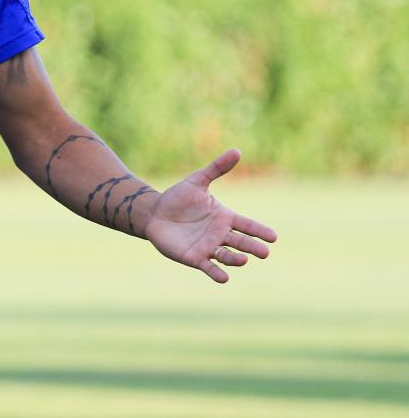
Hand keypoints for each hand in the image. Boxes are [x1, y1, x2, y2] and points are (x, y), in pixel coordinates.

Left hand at [144, 149, 277, 282]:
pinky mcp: (194, 258)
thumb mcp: (197, 181)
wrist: (155, 213)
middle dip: (253, 247)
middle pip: (241, 243)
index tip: (274, 237)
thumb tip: (237, 151)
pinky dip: (217, 273)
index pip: (247, 225)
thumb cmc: (178, 197)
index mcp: (224, 217)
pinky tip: (224, 278)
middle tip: (264, 253)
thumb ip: (217, 168)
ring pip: (227, 256)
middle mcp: (220, 234)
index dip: (259, 231)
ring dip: (236, 260)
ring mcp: (208, 247)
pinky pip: (208, 267)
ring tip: (244, 260)